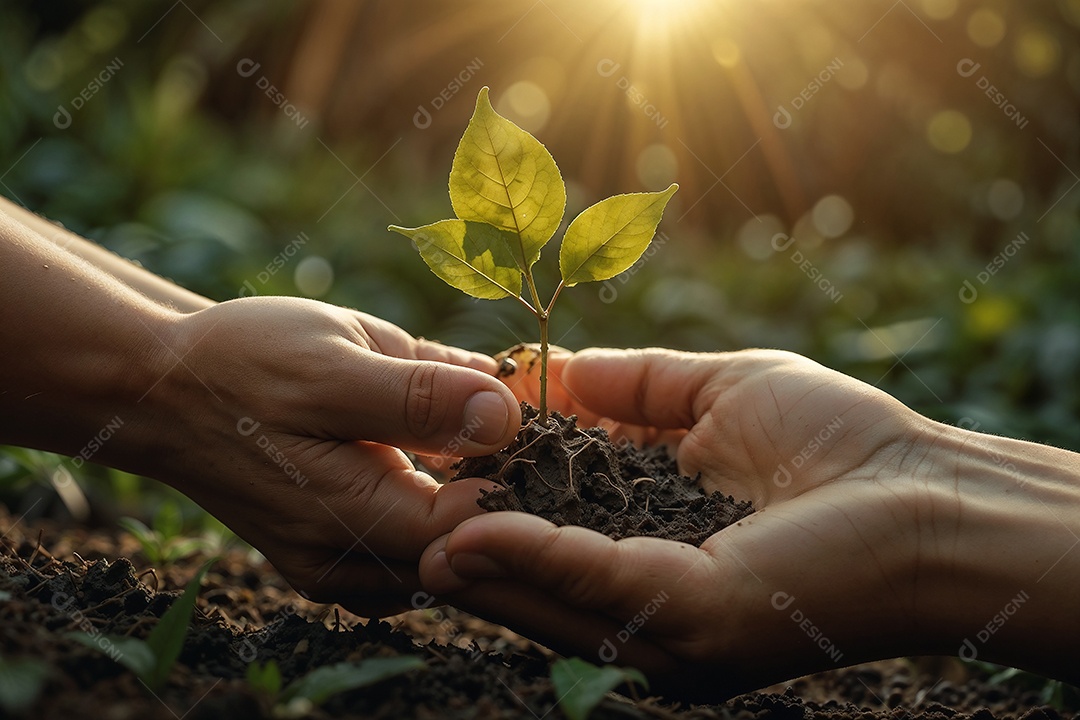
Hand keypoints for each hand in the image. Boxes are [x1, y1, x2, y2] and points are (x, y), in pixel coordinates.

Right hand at [135, 297, 520, 616]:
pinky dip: (435, 515)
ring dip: (471, 507)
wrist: (163, 388)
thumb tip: (507, 418)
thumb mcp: (337, 359)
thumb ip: (421, 396)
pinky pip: (405, 556)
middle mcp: (347, 568)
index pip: (478, 529)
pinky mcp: (329, 559)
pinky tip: (436, 462)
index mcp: (354, 520)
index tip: (534, 420)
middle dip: (503, 494)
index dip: (518, 476)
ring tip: (471, 437)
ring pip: (439, 560)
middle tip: (513, 423)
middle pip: (464, 555)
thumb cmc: (245, 363)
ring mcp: (335, 572)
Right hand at [419, 348, 1079, 698]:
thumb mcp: (716, 391)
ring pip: (550, 591)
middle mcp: (653, 595)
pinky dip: (531, 559)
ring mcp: (668, 617)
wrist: (922, 488)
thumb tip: (554, 370)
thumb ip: (636, 383)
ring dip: (483, 559)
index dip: (501, 495)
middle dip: (475, 540)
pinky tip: (474, 534)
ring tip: (422, 528)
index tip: (448, 462)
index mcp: (657, 542)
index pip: (558, 525)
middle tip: (414, 507)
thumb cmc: (836, 440)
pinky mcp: (689, 616)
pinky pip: (593, 584)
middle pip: (540, 572)